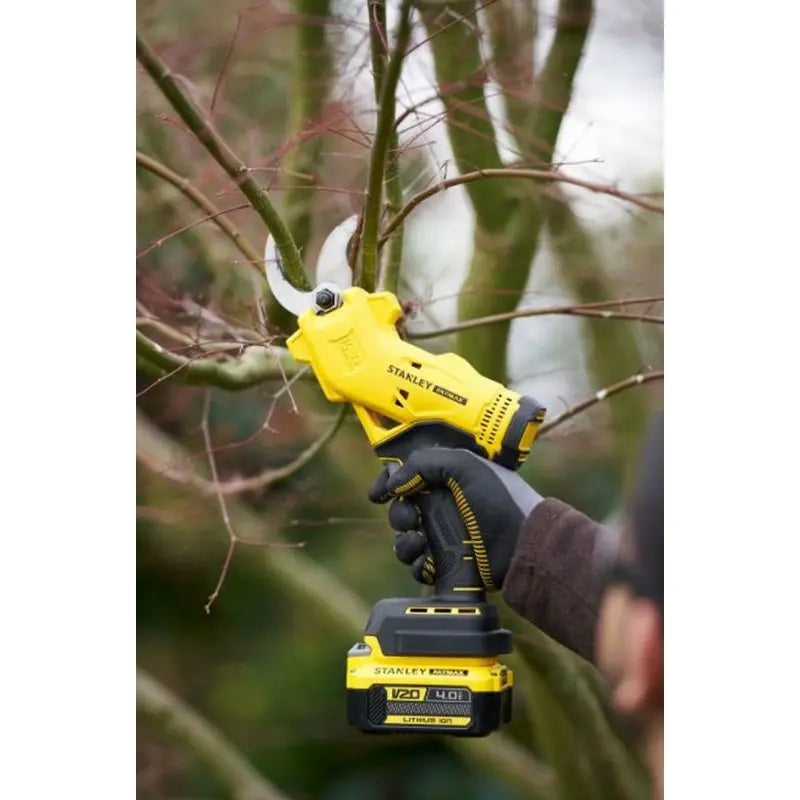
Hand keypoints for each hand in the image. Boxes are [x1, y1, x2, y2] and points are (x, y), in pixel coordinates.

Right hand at [368, 448, 541, 590]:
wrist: (525, 544)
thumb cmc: (501, 500)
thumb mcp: (466, 466)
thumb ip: (425, 463)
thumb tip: (394, 481)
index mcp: (447, 479)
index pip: (408, 476)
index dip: (389, 482)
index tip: (378, 494)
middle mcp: (444, 506)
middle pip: (402, 510)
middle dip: (398, 515)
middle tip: (411, 520)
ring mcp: (445, 536)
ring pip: (406, 540)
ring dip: (404, 542)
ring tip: (419, 542)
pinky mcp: (448, 563)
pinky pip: (419, 565)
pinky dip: (417, 565)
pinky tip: (428, 561)